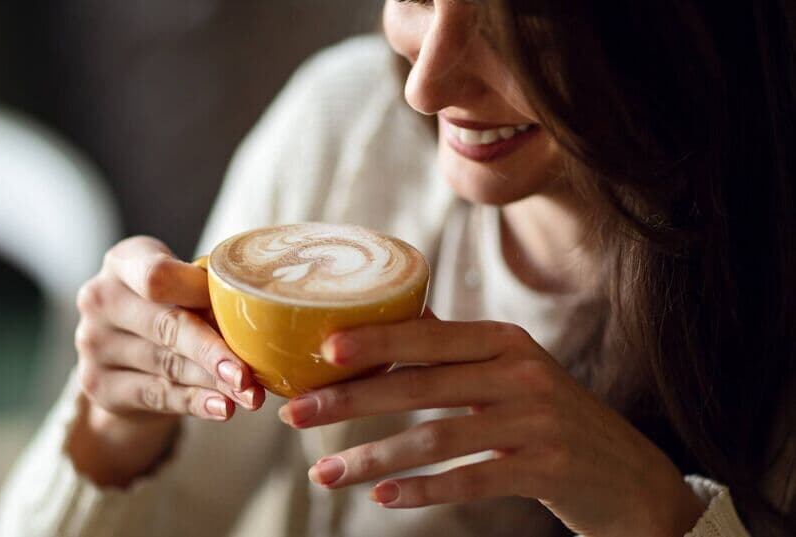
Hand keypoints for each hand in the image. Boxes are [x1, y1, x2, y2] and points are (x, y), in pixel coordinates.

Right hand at [69, 236, 264, 485]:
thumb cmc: (168, 308)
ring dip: (213, 383)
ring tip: (250, 396)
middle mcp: (100, 298)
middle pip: (166, 326)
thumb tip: (263, 312)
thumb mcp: (182, 289)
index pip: (156, 275)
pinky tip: (222, 408)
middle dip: (213, 351)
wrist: (125, 357)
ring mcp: (92, 343)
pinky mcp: (97, 384)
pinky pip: (156, 395)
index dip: (198, 293)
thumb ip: (209, 293)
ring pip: (167, 365)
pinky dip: (194, 402)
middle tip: (249, 374)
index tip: (237, 307)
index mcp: (123, 262)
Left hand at [278, 318, 704, 536]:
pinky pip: (470, 479)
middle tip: (297, 415)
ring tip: (324, 473)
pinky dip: (422, 490)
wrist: (630, 476)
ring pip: (435, 438)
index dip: (374, 340)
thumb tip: (392, 319)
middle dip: (351, 400)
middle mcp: (521, 373)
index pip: (428, 334)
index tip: (321, 351)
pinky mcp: (546, 468)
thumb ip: (456, 349)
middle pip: (420, 384)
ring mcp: (536, 422)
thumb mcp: (513, 370)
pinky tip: (382, 498)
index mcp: (505, 341)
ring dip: (372, 457)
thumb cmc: (554, 418)